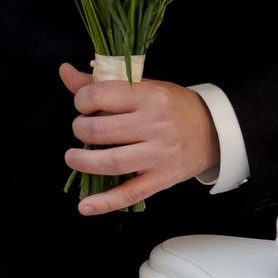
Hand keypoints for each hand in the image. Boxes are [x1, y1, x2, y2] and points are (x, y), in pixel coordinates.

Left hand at [55, 62, 221, 215]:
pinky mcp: (162, 179)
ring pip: (112, 162)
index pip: (102, 96)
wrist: (212, 130)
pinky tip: (85, 206)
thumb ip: (102, 83)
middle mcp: (155, 125)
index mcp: (150, 96)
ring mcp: (160, 155)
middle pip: (102, 131)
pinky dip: (105, 203)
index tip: (82, 105)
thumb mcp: (142, 87)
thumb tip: (65, 71)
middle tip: (80, 129)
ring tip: (73, 158)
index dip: (82, 100)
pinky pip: (129, 194)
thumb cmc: (172, 105)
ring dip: (84, 162)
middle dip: (80, 130)